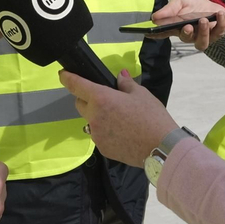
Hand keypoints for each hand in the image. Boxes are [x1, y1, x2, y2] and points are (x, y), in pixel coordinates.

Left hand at [60, 69, 178, 167]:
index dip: (67, 78)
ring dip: (98, 117)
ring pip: (90, 121)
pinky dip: (106, 132)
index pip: (76, 86)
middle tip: (105, 99)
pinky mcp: (102, 149)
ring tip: (119, 119)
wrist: (161, 148)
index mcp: (101, 99)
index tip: (63, 74)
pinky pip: (99, 135)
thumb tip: (120, 75)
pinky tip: (122, 133)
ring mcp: (96, 135)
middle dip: (87, 99)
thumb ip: (126, 84)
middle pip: (80, 104)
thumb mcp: (141, 94)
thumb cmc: (152, 117)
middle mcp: (94, 117)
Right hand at [153, 0, 224, 51]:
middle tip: (187, 26)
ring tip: (203, 20)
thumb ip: (170, 9)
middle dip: (186, 33)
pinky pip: (219, 32)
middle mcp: (189, 34)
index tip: (149, 34)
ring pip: (201, 42)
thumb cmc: (194, 5)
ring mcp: (203, 36)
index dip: (156, 35)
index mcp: (177, 27)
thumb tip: (154, 17)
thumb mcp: (181, 1)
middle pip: (185, 38)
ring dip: (203, 32)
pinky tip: (219, 14)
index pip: (164, 33)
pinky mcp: (216, 34)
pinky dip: (221, 23)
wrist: (212, 4)